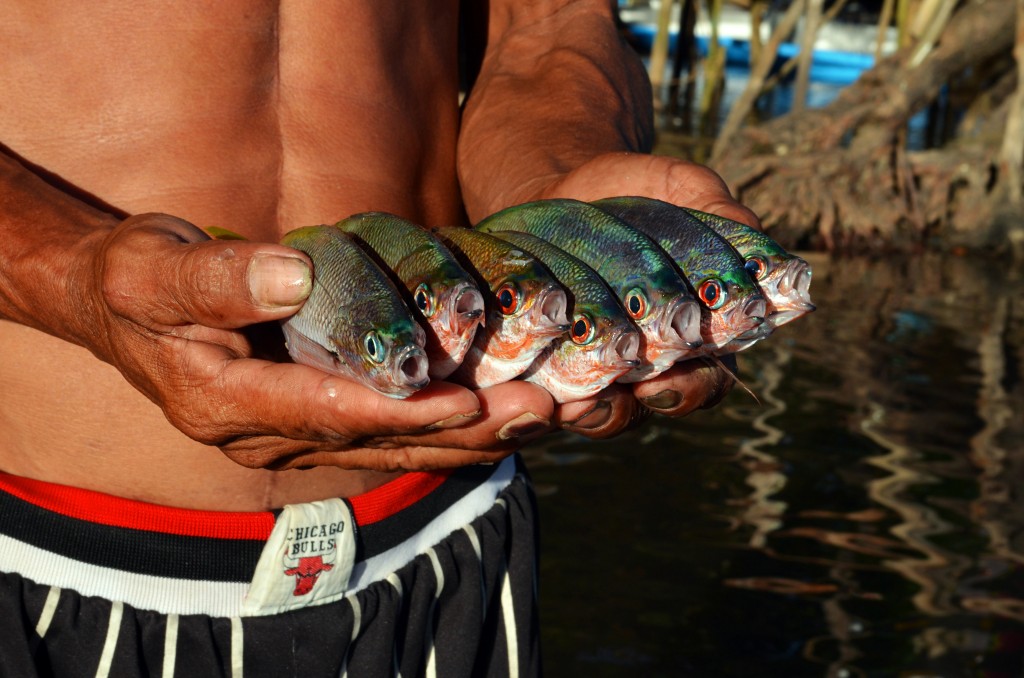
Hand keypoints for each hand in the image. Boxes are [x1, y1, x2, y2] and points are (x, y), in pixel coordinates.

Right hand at [87, 213, 554, 470]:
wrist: (120, 304)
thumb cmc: (136, 279)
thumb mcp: (154, 269)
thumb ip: (218, 278)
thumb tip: (292, 273)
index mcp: (225, 402)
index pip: (328, 412)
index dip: (399, 411)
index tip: (465, 402)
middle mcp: (267, 433)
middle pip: (379, 442)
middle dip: (462, 431)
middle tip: (540, 411)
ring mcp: (294, 431)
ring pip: (395, 447)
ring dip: (471, 436)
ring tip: (547, 416)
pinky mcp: (318, 416)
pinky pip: (392, 432)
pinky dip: (448, 426)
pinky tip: (504, 415)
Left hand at [531, 152, 753, 436]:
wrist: (561, 188)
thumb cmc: (638, 190)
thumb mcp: (682, 187)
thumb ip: (718, 211)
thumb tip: (754, 237)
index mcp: (697, 332)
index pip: (709, 378)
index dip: (698, 384)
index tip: (681, 373)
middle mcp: (653, 361)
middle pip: (659, 403)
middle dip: (651, 402)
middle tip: (640, 391)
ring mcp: (600, 365)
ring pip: (607, 411)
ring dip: (597, 412)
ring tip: (580, 402)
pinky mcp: (550, 362)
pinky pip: (552, 394)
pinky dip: (547, 396)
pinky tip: (539, 389)